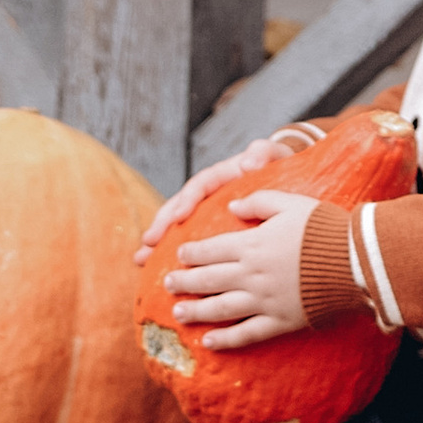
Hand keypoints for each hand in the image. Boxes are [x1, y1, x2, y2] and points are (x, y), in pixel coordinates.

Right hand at [137, 135, 288, 259]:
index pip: (200, 185)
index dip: (187, 199)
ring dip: (159, 242)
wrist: (281, 175)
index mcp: (221, 176)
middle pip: (179, 206)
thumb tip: (249, 163)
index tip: (179, 215)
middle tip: (147, 243)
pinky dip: (174, 252)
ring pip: (177, 225)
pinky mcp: (208, 227)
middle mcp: (208, 193)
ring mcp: (206, 210)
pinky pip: (190, 239)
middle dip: (162, 224)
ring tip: (141, 260)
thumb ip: (262, 153)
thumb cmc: (274, 165)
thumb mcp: (272, 156)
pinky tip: (159, 269)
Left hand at [166, 192, 317, 347]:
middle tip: (166, 284)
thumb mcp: (291, 203)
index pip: (210, 250)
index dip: (191, 253)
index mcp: (251, 245)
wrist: (354, 261)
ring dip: (196, 311)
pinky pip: (246, 333)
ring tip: (178, 313)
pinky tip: (209, 343)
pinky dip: (226, 340)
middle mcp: (251, 275)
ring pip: (220, 308)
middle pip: (208, 280)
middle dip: (184, 282)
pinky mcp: (279, 321)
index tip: (178, 255)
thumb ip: (258, 202)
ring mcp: (263, 301)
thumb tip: (232, 206)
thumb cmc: (324, 228)